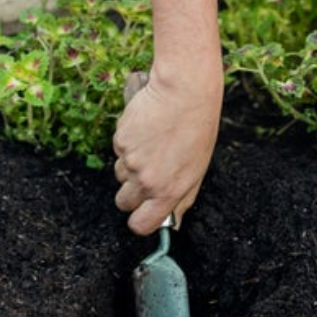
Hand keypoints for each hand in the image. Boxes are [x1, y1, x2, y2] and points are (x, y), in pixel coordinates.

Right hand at [111, 62, 222, 235]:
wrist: (184, 92)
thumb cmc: (197, 129)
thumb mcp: (197, 170)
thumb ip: (182, 198)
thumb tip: (174, 222)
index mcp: (168, 191)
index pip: (141, 224)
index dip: (139, 220)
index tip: (142, 212)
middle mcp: (146, 180)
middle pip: (124, 202)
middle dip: (131, 192)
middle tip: (147, 173)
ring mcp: (130, 160)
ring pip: (120, 173)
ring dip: (130, 165)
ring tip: (152, 144)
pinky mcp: (120, 140)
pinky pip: (119, 150)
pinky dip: (128, 143)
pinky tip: (146, 129)